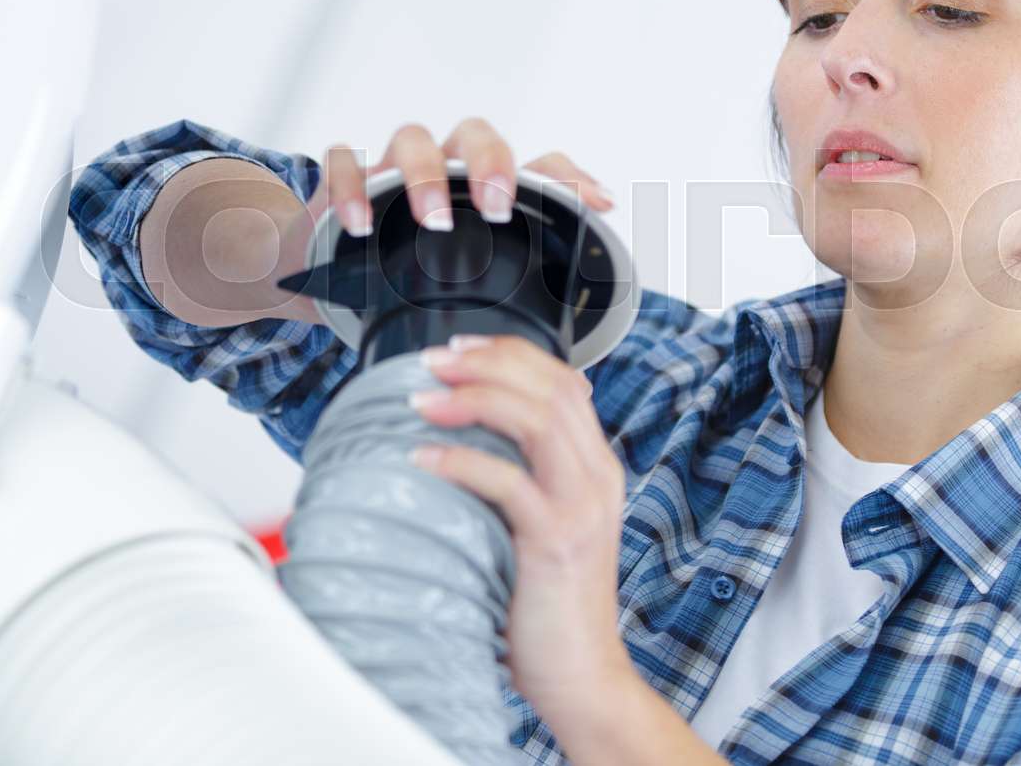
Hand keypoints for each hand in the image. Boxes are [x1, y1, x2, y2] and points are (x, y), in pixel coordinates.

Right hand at [269, 117, 615, 323]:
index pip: (540, 165)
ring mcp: (394, 169)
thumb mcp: (468, 296)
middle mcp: (446, 169)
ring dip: (427, 176)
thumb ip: (516, 319)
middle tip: (499, 208)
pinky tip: (361, 225)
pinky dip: (351, 187)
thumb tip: (574, 380)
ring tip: (433, 220)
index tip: (598, 203)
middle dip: (493, 165)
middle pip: (478, 137)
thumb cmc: (411, 280)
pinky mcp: (345, 180)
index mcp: (488, 191)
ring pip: (413, 141)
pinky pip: (343, 164)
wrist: (331, 272)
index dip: (571, 178)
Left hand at [408, 333, 637, 731]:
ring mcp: (582, 507)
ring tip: (423, 398)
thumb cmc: (548, 603)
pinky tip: (423, 456)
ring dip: (474, 398)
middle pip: (551, 387)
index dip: (511, 353)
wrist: (580, 673)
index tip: (460, 346)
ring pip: (537, 420)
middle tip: (433, 361)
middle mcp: (597, 477)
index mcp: (596, 467)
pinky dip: (462, 460)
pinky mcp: (557, 540)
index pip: (563, 380)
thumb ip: (523, 478)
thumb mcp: (544, 524)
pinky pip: (508, 482)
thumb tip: (459, 437)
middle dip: (487, 362)